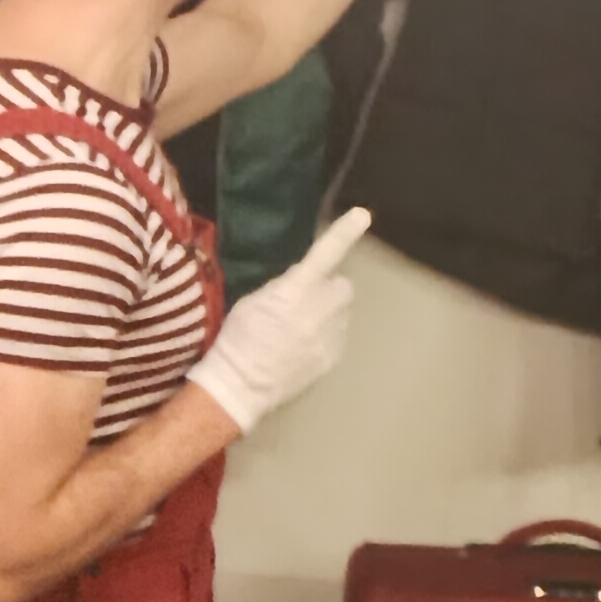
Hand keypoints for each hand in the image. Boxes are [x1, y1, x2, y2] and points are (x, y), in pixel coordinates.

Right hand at [182, 204, 371, 436]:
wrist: (241, 386)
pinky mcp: (333, 358)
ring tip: (300, 330)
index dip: (345, 232)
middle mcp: (321, 310)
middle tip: (307, 301)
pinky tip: (301, 350)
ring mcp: (331, 337)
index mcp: (296, 290)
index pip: (325, 253)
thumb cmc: (238, 339)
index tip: (362, 215)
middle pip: (343, 287)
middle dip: (329, 289)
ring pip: (341, 314)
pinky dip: (324, 339)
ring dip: (327, 315)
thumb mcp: (253, 301)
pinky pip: (337, 338)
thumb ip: (283, 287)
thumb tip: (300, 282)